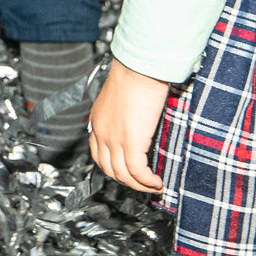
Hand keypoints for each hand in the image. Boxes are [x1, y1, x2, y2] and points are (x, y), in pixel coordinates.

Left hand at [88, 57, 171, 192]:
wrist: (138, 68)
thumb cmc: (135, 77)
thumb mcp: (122, 100)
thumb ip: (124, 115)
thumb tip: (138, 125)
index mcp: (98, 121)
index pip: (98, 154)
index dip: (113, 168)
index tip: (128, 173)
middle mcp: (101, 132)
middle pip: (108, 168)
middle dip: (127, 181)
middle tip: (143, 184)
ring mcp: (113, 138)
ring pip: (122, 174)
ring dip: (139, 185)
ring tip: (153, 186)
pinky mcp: (130, 141)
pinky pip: (137, 171)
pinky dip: (147, 181)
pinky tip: (157, 182)